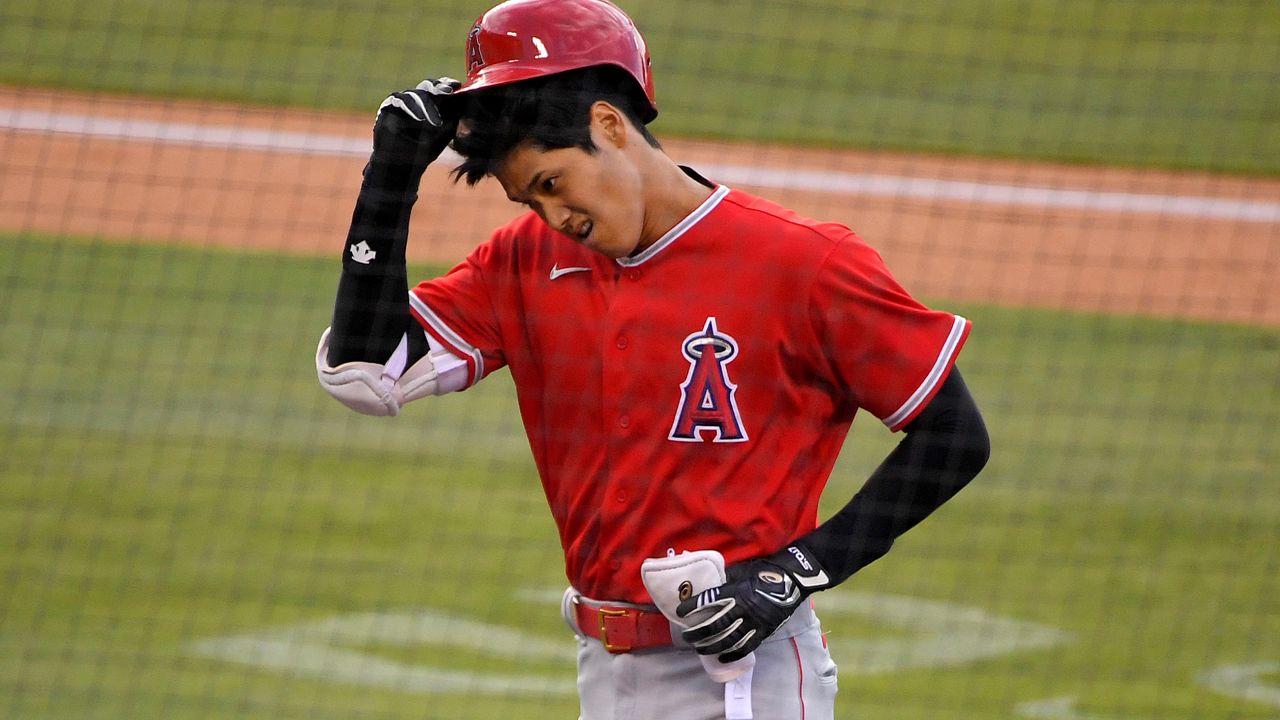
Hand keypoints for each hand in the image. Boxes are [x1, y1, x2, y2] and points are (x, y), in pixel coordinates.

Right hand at [371, 77, 461, 171]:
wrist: (403, 168)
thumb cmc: (425, 151)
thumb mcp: (445, 133)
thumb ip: (454, 116)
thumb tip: (465, 100)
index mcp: (428, 102)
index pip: (438, 87)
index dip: (447, 84)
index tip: (458, 86)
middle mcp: (413, 98)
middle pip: (426, 86)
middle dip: (438, 88)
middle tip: (449, 92)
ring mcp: (400, 101)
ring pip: (414, 94)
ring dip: (427, 106)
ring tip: (436, 123)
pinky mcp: (387, 107)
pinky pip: (399, 101)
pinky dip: (411, 108)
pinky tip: (420, 119)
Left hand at [676, 544, 830, 661]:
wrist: (791, 579)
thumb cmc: (764, 572)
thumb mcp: (741, 571)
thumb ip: (725, 580)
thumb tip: (709, 585)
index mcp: (734, 591)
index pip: (708, 601)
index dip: (692, 607)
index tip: (680, 611)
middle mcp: (741, 609)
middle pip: (714, 625)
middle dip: (698, 632)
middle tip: (686, 636)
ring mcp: (753, 622)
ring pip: (728, 639)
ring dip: (711, 646)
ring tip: (699, 649)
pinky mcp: (763, 631)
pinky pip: (746, 647)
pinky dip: (733, 654)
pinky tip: (722, 659)